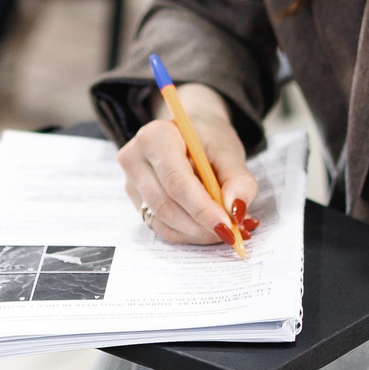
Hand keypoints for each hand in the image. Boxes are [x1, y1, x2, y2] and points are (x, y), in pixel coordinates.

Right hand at [116, 80, 256, 245]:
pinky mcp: (136, 202)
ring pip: (163, 221)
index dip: (202, 208)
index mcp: (155, 137)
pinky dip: (188, 234)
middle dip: (201, 225)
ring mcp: (131, 183)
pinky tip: (207, 227)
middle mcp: (135, 159)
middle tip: (231, 232)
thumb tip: (235, 210)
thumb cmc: (207, 139)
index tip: (228, 225)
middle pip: (166, 205)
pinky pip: (162, 228)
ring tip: (224, 229)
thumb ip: (237, 180)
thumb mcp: (228, 151)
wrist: (190, 135)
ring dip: (197, 232)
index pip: (176, 181)